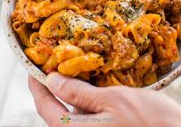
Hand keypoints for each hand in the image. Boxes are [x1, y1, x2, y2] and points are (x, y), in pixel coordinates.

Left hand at [29, 73, 180, 126]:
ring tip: (73, 64)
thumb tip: (52, 80)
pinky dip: (86, 97)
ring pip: (73, 111)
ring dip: (72, 89)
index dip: (37, 84)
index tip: (33, 66)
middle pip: (57, 110)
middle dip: (54, 84)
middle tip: (54, 60)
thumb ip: (79, 93)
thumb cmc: (147, 122)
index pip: (45, 106)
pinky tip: (93, 80)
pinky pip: (88, 114)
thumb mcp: (111, 101)